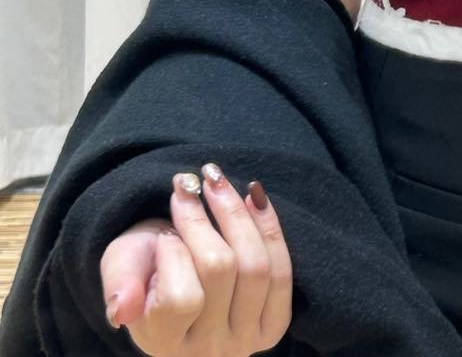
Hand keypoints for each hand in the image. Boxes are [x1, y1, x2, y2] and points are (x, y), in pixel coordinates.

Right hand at [99, 163, 291, 355]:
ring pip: (256, 267)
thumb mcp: (121, 268)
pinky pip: (281, 270)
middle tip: (192, 185)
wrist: (179, 276)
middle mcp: (207, 349)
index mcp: (164, 342)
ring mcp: (245, 339)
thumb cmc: (146, 269)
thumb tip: (121, 310)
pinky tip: (253, 195)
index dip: (175, 255)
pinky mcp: (274, 322)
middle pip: (221, 272)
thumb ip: (119, 283)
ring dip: (238, 214)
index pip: (181, 298)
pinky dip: (269, 227)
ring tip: (217, 182)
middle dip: (204, 220)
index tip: (165, 233)